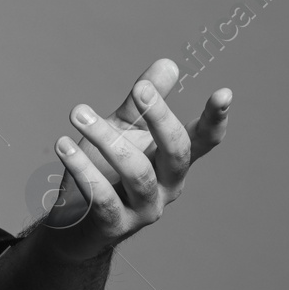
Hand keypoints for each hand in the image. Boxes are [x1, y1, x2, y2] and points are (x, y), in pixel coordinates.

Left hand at [43, 58, 230, 254]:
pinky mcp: (115, 226)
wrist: (73, 222)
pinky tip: (64, 146)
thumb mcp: (122, 130)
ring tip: (77, 112)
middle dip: (160, 118)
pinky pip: (103, 197)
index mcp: (172, 161)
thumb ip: (142, 102)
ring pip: (137, 172)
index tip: (224, 93)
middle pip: (177, 153)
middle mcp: (167, 186)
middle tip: (139, 89)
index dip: (215, 119)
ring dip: (106, 138)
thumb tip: (169, 63)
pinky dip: (83, 169)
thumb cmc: (103, 170)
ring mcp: (144, 209)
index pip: (202, 140)